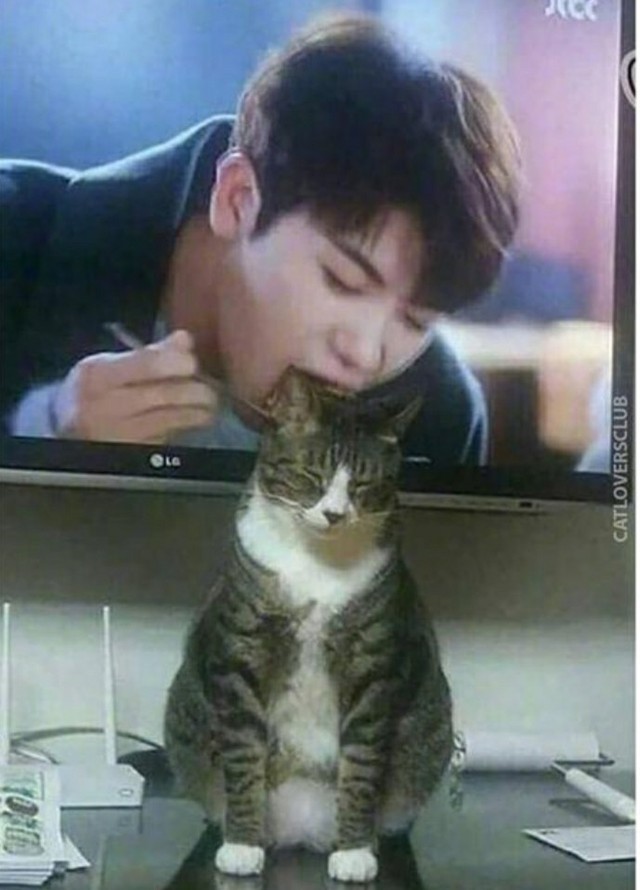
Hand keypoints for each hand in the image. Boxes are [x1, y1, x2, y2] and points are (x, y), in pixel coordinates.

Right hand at [51, 329, 218, 442]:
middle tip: (210, 392)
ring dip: (196, 413)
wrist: (63, 429)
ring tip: (208, 407)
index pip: (146, 365)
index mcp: (98, 376)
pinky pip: (165, 438)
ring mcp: (116, 435)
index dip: (176, 363)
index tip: (193, 364)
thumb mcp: (110, 365)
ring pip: (169, 420)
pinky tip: (190, 421)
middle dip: (194, 392)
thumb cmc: (93, 390)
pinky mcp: (129, 454)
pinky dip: (182, 428)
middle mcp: (105, 406)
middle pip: (163, 395)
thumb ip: (149, 354)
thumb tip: (185, 340)